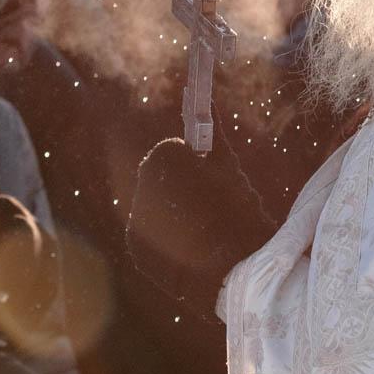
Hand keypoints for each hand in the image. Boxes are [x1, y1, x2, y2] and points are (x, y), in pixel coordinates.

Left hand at [126, 134, 275, 306]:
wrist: (236, 269)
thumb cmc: (239, 211)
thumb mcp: (229, 168)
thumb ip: (213, 136)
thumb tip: (205, 104)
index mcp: (164, 160)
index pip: (173, 150)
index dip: (193, 161)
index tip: (209, 175)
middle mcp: (140, 186)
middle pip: (158, 179)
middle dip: (177, 185)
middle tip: (206, 202)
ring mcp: (135, 220)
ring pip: (150, 207)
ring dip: (168, 211)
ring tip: (198, 228)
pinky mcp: (136, 250)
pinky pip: (147, 235)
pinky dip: (161, 238)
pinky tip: (185, 247)